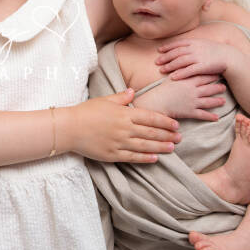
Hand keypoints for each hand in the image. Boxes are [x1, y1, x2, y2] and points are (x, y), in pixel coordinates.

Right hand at [65, 89, 180, 162]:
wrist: (69, 128)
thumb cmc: (86, 111)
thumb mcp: (105, 100)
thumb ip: (121, 97)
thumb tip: (133, 91)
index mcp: (124, 113)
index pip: (151, 117)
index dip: (165, 121)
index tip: (176, 125)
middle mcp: (125, 129)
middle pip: (151, 132)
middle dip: (167, 135)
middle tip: (180, 138)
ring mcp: (119, 143)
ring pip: (145, 146)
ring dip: (160, 147)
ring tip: (172, 148)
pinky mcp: (112, 154)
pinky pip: (132, 157)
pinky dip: (145, 158)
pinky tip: (155, 158)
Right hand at [133, 75, 225, 120]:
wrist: (157, 102)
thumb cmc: (162, 89)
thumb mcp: (170, 77)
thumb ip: (179, 71)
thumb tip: (182, 64)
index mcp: (188, 81)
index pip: (203, 76)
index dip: (211, 75)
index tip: (218, 73)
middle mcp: (193, 91)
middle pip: (208, 88)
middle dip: (217, 88)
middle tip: (224, 87)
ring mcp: (193, 102)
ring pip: (208, 101)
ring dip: (217, 101)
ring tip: (223, 101)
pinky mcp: (190, 112)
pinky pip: (202, 115)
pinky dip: (210, 117)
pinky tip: (217, 118)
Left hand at [155, 38, 237, 79]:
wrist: (229, 57)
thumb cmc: (216, 51)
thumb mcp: (203, 43)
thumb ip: (193, 44)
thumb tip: (182, 46)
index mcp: (195, 42)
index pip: (178, 44)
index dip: (167, 47)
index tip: (159, 50)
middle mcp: (195, 48)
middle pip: (176, 52)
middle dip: (165, 57)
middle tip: (156, 62)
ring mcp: (199, 57)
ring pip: (180, 61)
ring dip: (170, 65)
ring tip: (161, 70)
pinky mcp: (203, 66)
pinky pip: (188, 70)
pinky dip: (180, 73)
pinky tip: (173, 77)